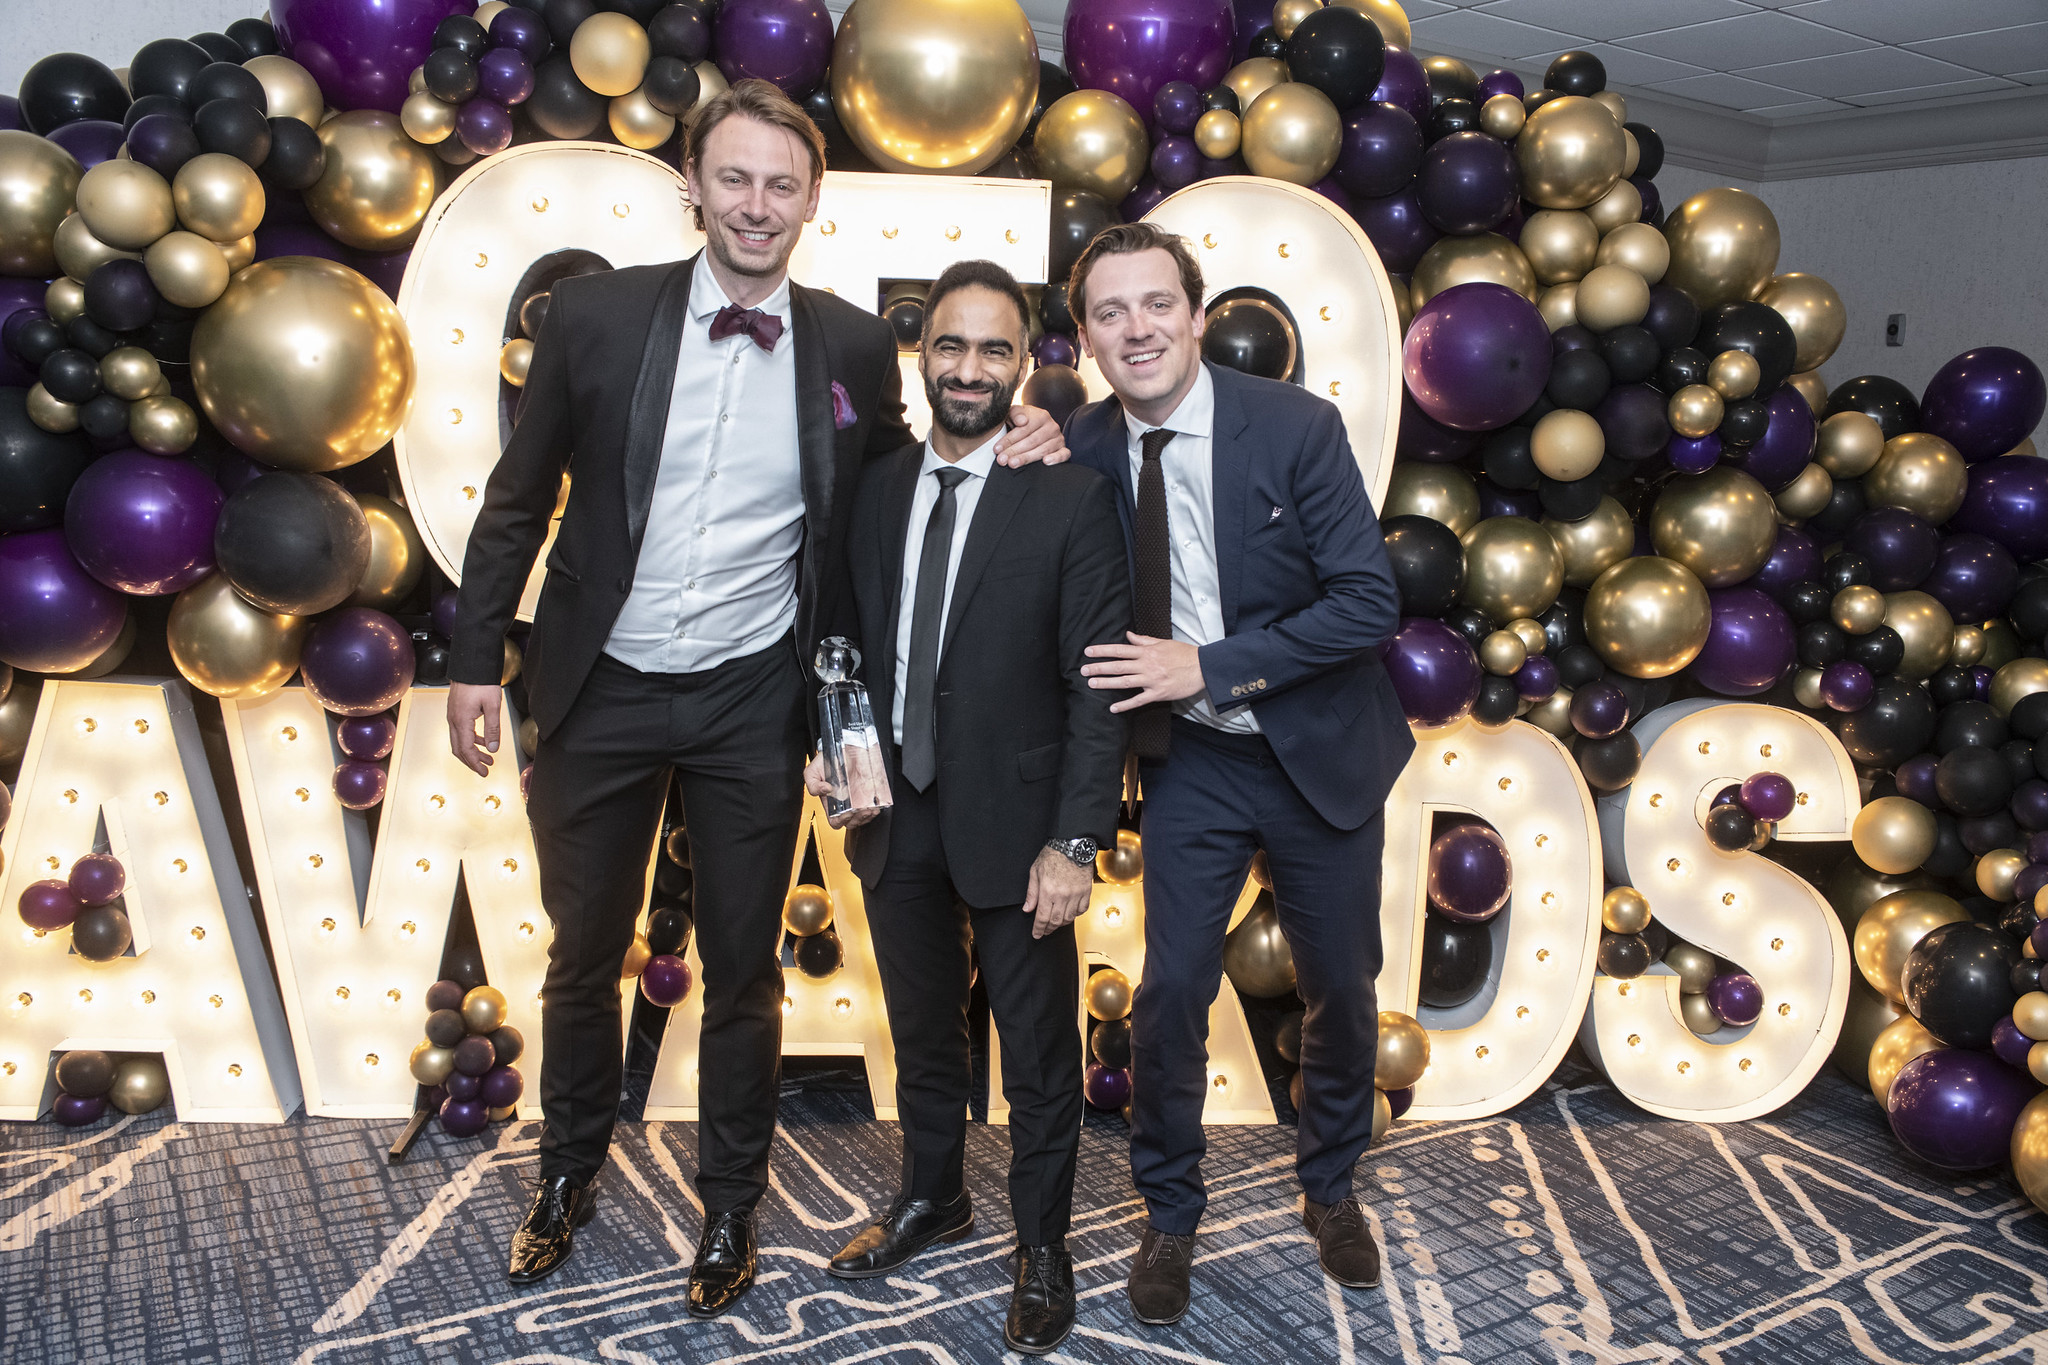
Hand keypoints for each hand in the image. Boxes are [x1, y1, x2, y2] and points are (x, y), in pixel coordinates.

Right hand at [447, 682, 502, 775]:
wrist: (471, 665)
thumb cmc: (481, 682)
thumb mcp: (492, 706)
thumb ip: (493, 729)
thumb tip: (493, 748)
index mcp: (461, 721)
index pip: (466, 750)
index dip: (475, 764)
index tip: (484, 772)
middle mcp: (453, 720)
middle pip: (459, 749)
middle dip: (472, 761)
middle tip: (485, 770)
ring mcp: (453, 715)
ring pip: (459, 741)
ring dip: (473, 752)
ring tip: (488, 758)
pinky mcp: (456, 711)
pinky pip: (461, 731)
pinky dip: (471, 740)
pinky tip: (483, 741)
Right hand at [804, 754, 878, 828]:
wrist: (844, 746)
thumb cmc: (828, 759)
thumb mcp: (812, 771)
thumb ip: (813, 785)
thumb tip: (824, 790)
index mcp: (831, 802)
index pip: (835, 821)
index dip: (840, 821)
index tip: (845, 813)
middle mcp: (845, 803)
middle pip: (851, 823)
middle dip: (856, 820)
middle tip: (858, 811)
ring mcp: (858, 799)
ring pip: (863, 818)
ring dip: (867, 816)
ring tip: (868, 809)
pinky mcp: (869, 793)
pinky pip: (874, 807)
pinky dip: (876, 809)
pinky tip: (875, 805)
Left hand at [994, 404, 1069, 466]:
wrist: (1033, 426)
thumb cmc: (1021, 422)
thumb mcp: (1014, 414)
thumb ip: (1016, 413)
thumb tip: (1022, 421)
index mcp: (1041, 415)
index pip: (1024, 429)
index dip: (1009, 440)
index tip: (997, 449)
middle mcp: (1052, 426)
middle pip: (1032, 441)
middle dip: (1015, 451)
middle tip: (1002, 460)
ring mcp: (1059, 438)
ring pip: (1043, 450)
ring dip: (1027, 458)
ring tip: (1013, 464)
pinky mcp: (1063, 449)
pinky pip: (1063, 454)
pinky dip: (1056, 458)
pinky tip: (1045, 462)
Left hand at [1023, 846, 1091, 938]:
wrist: (1073, 845)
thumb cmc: (1053, 855)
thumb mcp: (1035, 871)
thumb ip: (1032, 892)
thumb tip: (1027, 909)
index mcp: (1048, 891)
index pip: (1042, 917)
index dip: (1038, 929)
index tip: (1036, 934)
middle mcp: (1063, 896)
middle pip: (1056, 921)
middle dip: (1048, 929)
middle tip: (1044, 931)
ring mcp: (1076, 895)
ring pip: (1069, 918)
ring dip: (1061, 923)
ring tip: (1055, 923)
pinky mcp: (1086, 892)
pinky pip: (1082, 910)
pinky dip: (1075, 914)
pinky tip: (1069, 913)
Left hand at [1082, 633, 1206, 711]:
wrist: (1202, 667)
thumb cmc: (1184, 654)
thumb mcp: (1163, 642)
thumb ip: (1144, 640)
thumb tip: (1128, 635)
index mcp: (1147, 652)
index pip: (1120, 650)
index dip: (1103, 651)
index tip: (1088, 652)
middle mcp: (1147, 665)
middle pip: (1118, 666)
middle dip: (1099, 667)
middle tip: (1083, 670)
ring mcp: (1152, 680)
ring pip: (1124, 681)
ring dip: (1106, 683)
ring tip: (1091, 684)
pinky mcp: (1158, 693)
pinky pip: (1139, 700)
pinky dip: (1125, 705)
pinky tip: (1113, 708)